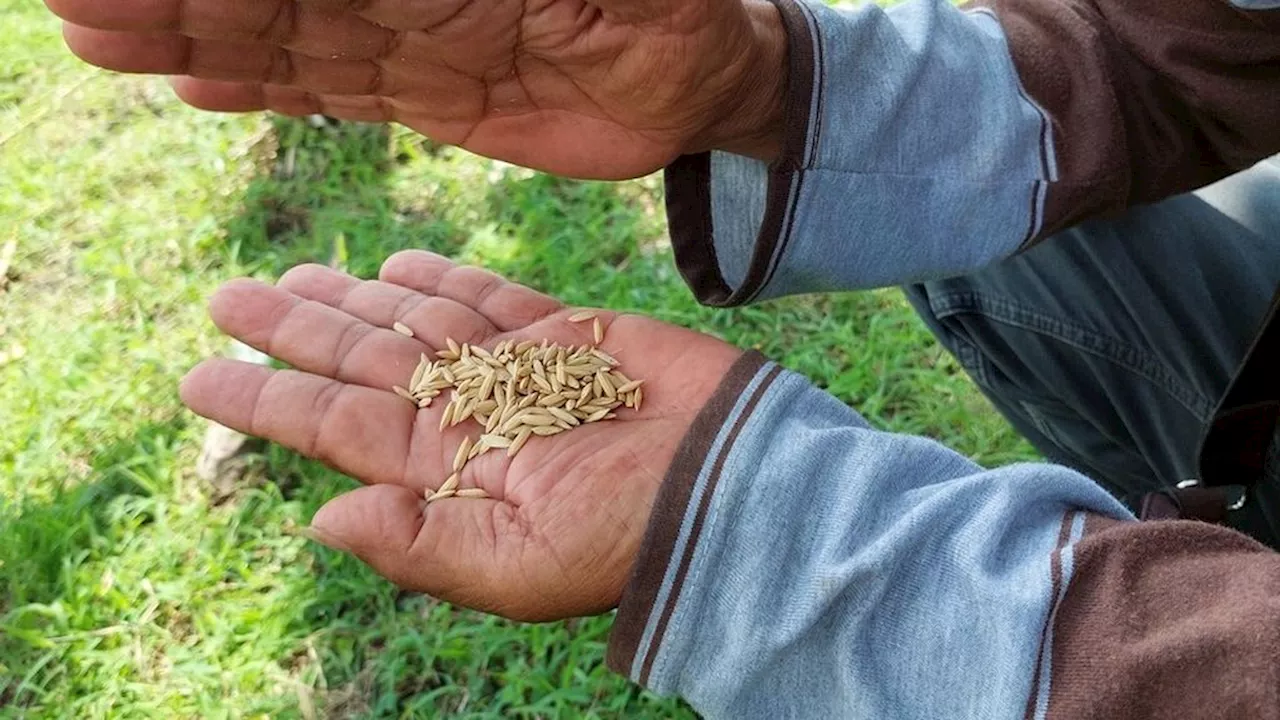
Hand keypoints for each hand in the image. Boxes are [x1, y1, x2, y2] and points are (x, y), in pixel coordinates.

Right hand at [45, 0, 787, 177]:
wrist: (705, 72)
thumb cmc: (670, 3)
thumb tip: (389, 1)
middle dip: (186, 0)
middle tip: (78, 6)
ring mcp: (416, 45)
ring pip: (292, 43)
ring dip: (204, 42)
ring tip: (106, 42)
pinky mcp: (434, 98)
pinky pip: (338, 94)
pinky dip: (272, 91)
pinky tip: (198, 88)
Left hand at [180, 252, 742, 620]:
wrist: (735, 485)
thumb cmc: (634, 539)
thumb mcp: (519, 570)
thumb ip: (419, 546)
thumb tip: (324, 519)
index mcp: (444, 476)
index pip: (334, 426)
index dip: (267, 398)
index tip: (201, 376)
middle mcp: (468, 418)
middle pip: (361, 361)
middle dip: (294, 331)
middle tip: (229, 298)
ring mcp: (514, 372)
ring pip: (413, 322)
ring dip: (353, 298)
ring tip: (295, 277)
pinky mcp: (566, 334)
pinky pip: (488, 299)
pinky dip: (442, 279)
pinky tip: (397, 264)